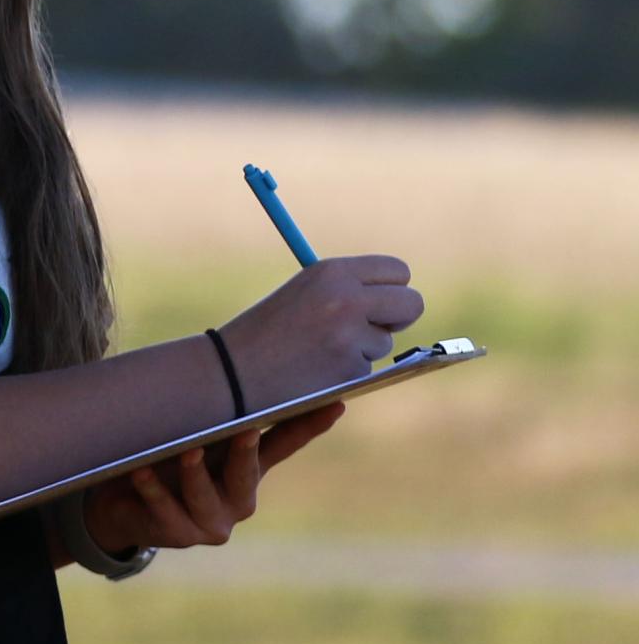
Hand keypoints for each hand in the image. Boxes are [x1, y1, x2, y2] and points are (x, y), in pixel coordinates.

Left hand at [82, 401, 344, 554]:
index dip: (310, 424)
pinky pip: (166, 510)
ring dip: (194, 472)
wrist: (131, 505)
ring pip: (203, 495)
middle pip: (247, 471)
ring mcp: (213, 521)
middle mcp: (239, 497)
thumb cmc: (172, 460)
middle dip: (245, 451)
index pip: (285, 443)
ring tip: (186, 450)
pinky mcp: (181, 535)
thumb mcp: (200, 435)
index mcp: (250, 468)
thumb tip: (239, 361)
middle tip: (244, 429)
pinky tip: (142, 472)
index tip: (336, 402)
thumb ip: (218, 413)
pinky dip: (153, 489)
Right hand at [218, 256, 423, 411]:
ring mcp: (350, 336)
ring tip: (320, 351)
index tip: (383, 300)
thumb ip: (349, 289)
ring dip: (363, 349)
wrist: (233, 371)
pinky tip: (316, 370)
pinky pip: (366, 369)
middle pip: (412, 303)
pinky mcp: (349, 370)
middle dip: (399, 317)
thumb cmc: (267, 330)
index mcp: (333, 271)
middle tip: (378, 325)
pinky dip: (347, 372)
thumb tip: (395, 296)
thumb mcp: (306, 292)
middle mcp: (346, 298)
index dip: (394, 288)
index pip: (397, 270)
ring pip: (385, 342)